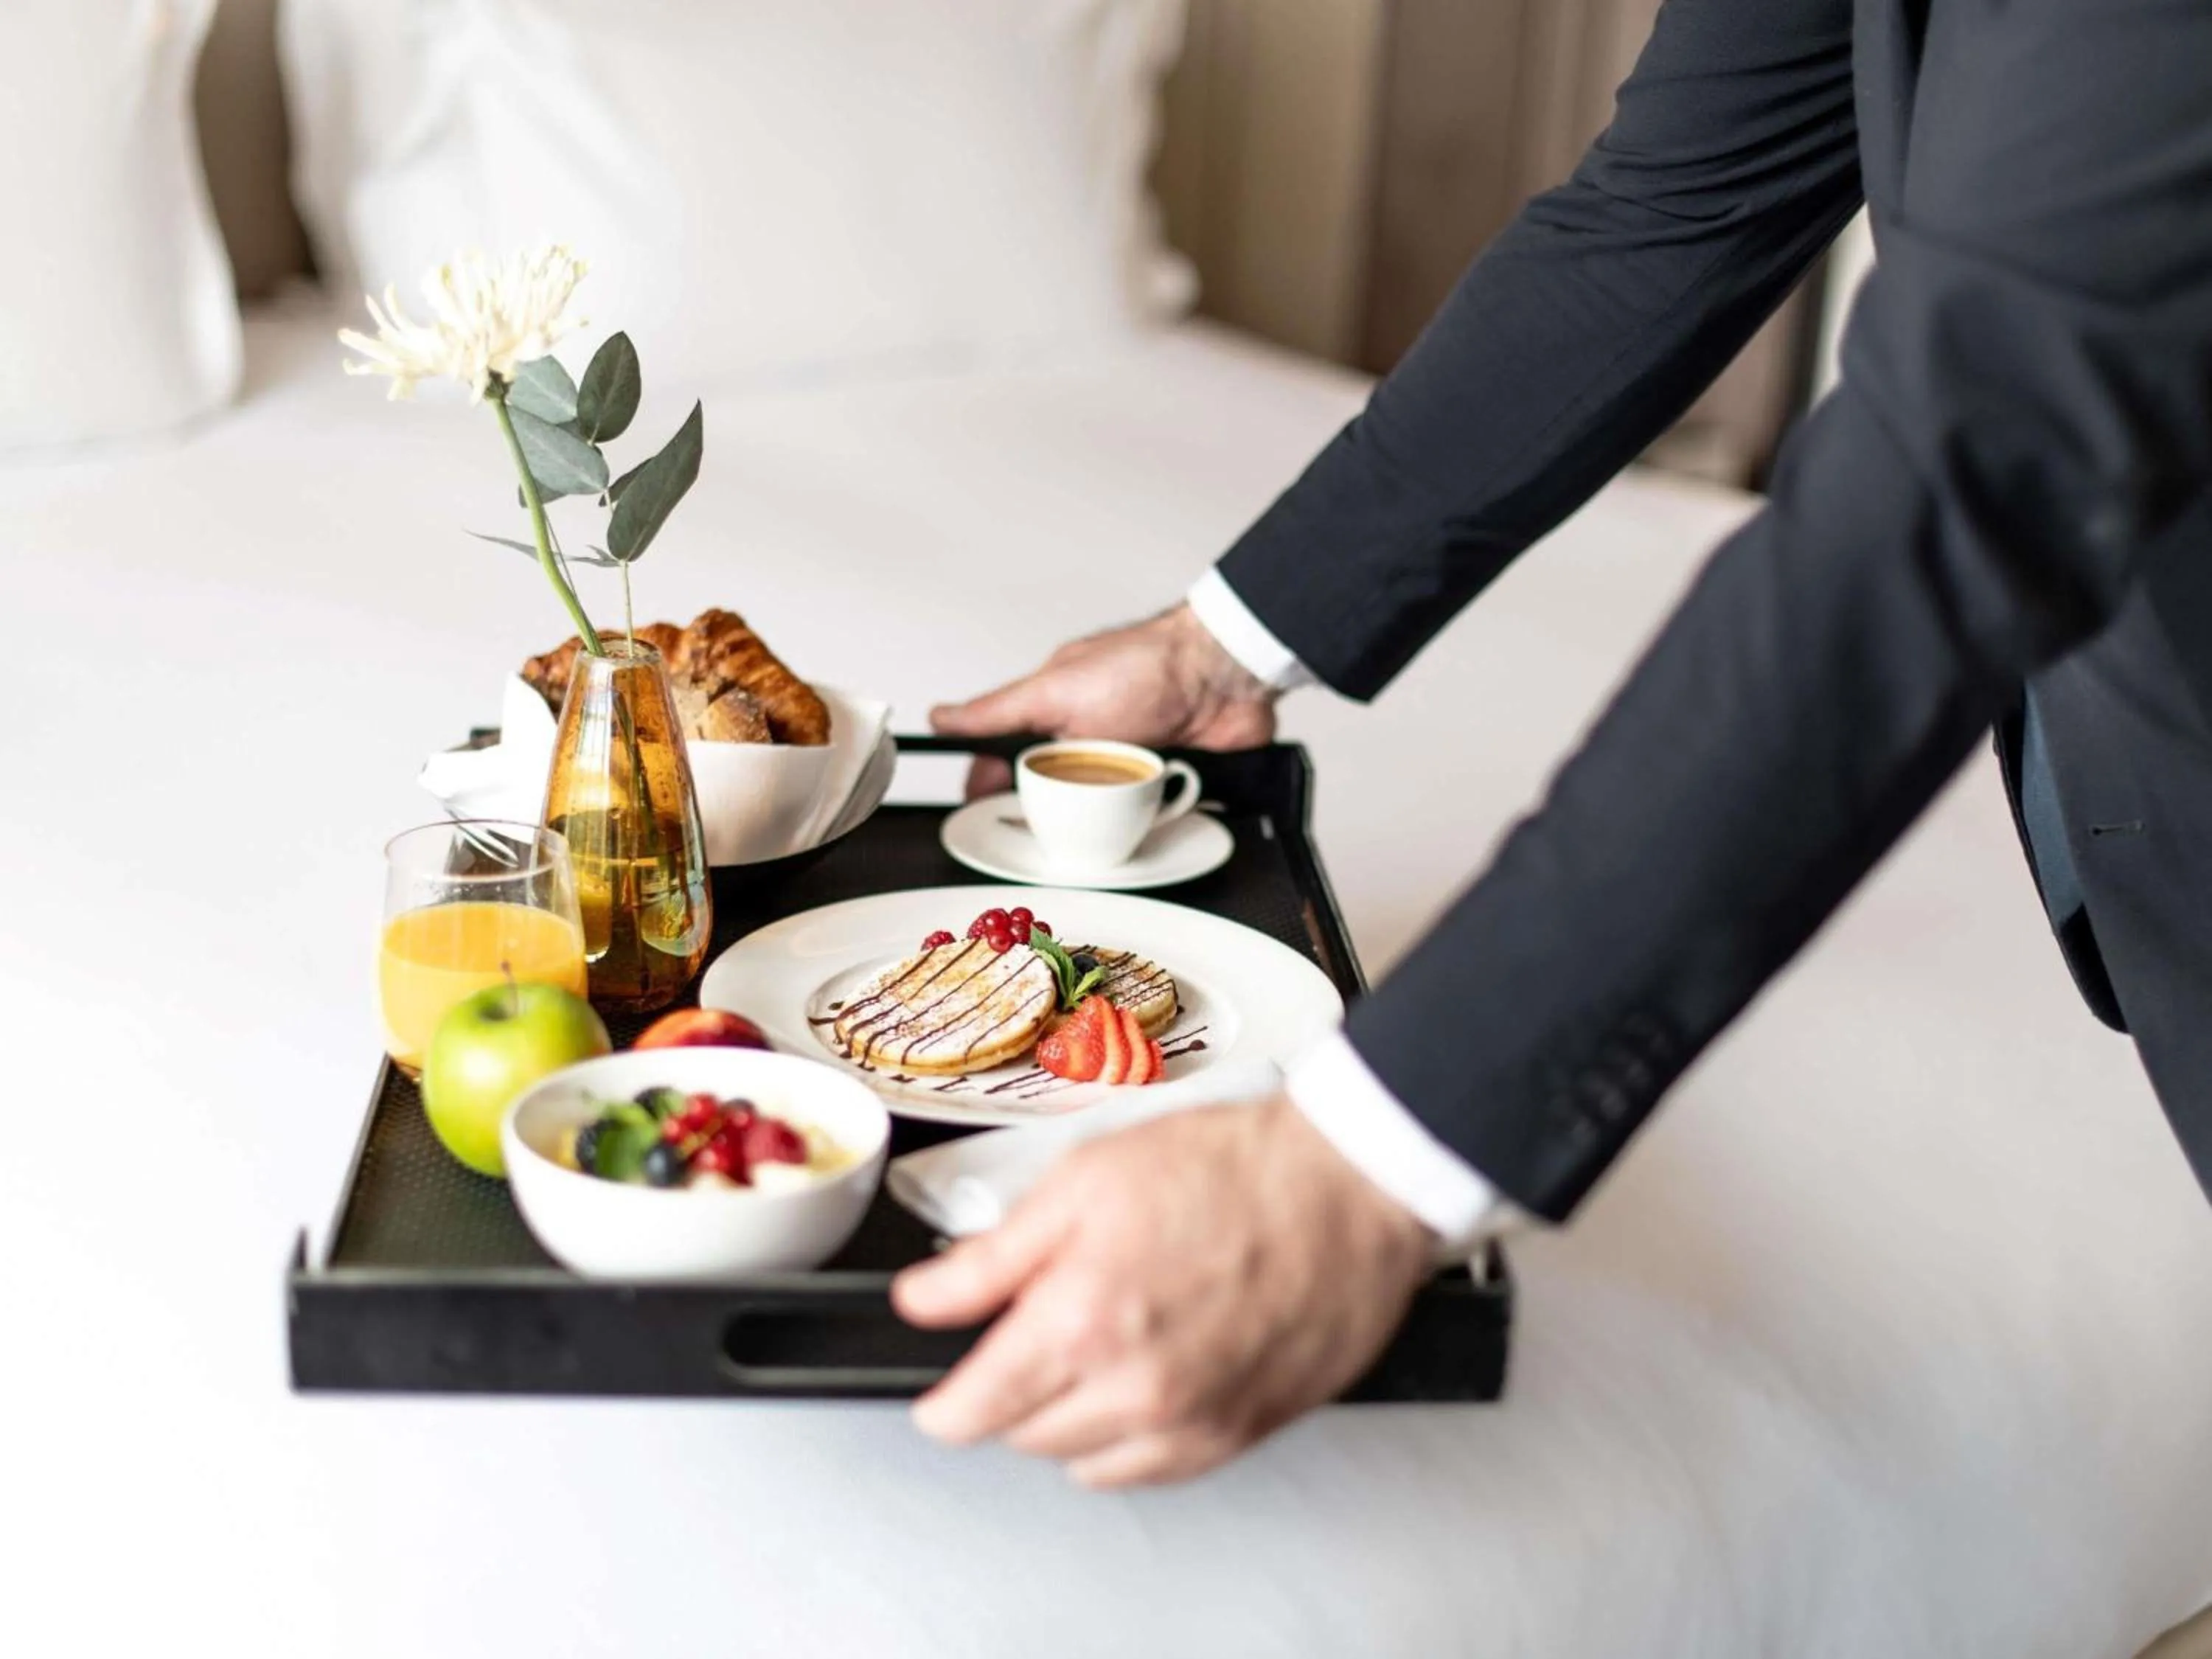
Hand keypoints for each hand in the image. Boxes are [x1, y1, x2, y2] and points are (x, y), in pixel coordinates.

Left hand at [892, 1096, 1432, 1487]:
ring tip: (1102, 1344)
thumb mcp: (1083, 1180)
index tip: (941, 1392)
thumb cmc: (1231, 1169)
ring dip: (1071, 1417)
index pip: (972, 1411)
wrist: (1346, 1185)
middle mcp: (1134, 1390)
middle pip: (1023, 1437)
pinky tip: (1147, 1376)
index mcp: (1082, 1322)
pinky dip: (1131, 1439)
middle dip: (1012, 1391)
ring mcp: (1192, 1422)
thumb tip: (924, 1300)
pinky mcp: (1241, 1434)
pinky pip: (1152, 1471)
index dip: (942, 1401)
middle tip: (1039, 1329)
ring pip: (1084, 1462)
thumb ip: (990, 1255)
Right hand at [931, 604, 1277, 793]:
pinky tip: (1154, 812)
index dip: (994, 796)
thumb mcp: (1055, 691)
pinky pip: (1147, 821)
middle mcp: (1086, 747)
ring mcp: (1126, 768)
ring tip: (1118, 805)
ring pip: (1098, 819)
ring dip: (1106, 820)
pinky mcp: (1166, 786)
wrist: (1227, 671)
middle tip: (1064, 817)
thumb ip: (997, 711)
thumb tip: (941, 717)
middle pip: (1052, 803)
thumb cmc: (1144, 667)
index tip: (985, 819)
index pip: (1006, 769)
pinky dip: (1150, 821)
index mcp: (1052, 723)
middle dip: (1057, 815)